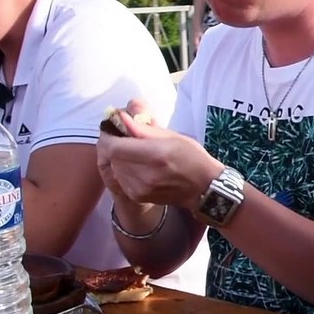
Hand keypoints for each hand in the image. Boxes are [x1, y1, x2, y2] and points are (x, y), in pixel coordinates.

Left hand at [96, 100, 221, 209]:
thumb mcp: (172, 136)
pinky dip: (123, 169)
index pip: (114, 146)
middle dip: (113, 145)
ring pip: (113, 168)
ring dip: (118, 158)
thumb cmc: (192, 157)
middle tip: (124, 138)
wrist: (203, 187)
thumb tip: (120, 117)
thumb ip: (143, 128)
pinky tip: (137, 166)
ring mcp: (139, 188)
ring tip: (133, 152)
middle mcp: (144, 174)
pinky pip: (119, 178)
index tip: (114, 128)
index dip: (109, 135)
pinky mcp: (137, 197)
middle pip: (111, 157)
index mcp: (154, 155)